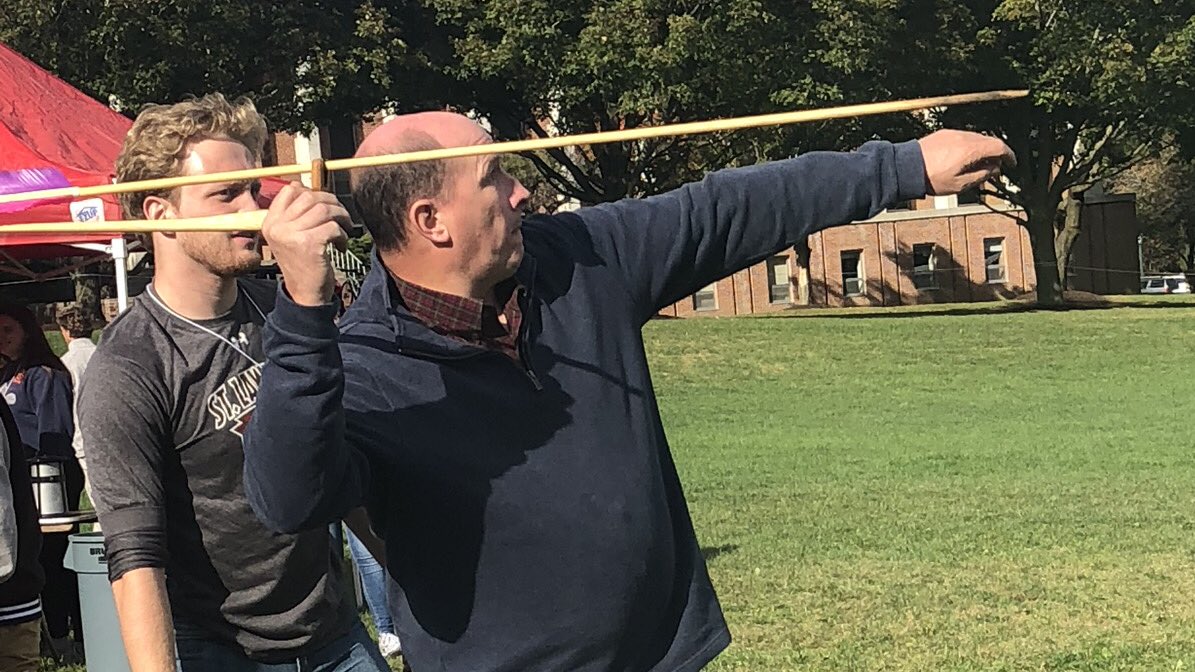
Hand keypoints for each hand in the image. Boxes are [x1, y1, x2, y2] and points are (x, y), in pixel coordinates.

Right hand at [260, 183, 351, 306]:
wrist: (304, 294)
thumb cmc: (302, 263)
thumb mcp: (290, 236)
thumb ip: (294, 214)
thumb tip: (304, 187)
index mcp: (270, 222)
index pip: (290, 190)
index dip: (312, 192)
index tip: (324, 204)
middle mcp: (277, 226)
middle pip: (310, 196)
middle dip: (332, 203)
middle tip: (342, 217)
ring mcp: (291, 235)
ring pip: (324, 209)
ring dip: (341, 217)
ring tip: (344, 231)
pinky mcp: (308, 244)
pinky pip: (333, 227)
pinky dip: (343, 235)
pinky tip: (340, 246)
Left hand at [918, 130, 1015, 195]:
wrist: (905, 168)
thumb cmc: (931, 179)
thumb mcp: (960, 184)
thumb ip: (982, 175)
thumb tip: (995, 169)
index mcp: (971, 149)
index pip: (999, 146)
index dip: (1010, 155)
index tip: (1012, 164)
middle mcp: (964, 137)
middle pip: (989, 141)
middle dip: (995, 154)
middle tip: (995, 168)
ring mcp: (953, 133)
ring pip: (976, 138)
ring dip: (981, 150)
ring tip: (977, 166)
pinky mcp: (943, 133)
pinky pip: (963, 137)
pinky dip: (969, 146)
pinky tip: (962, 159)